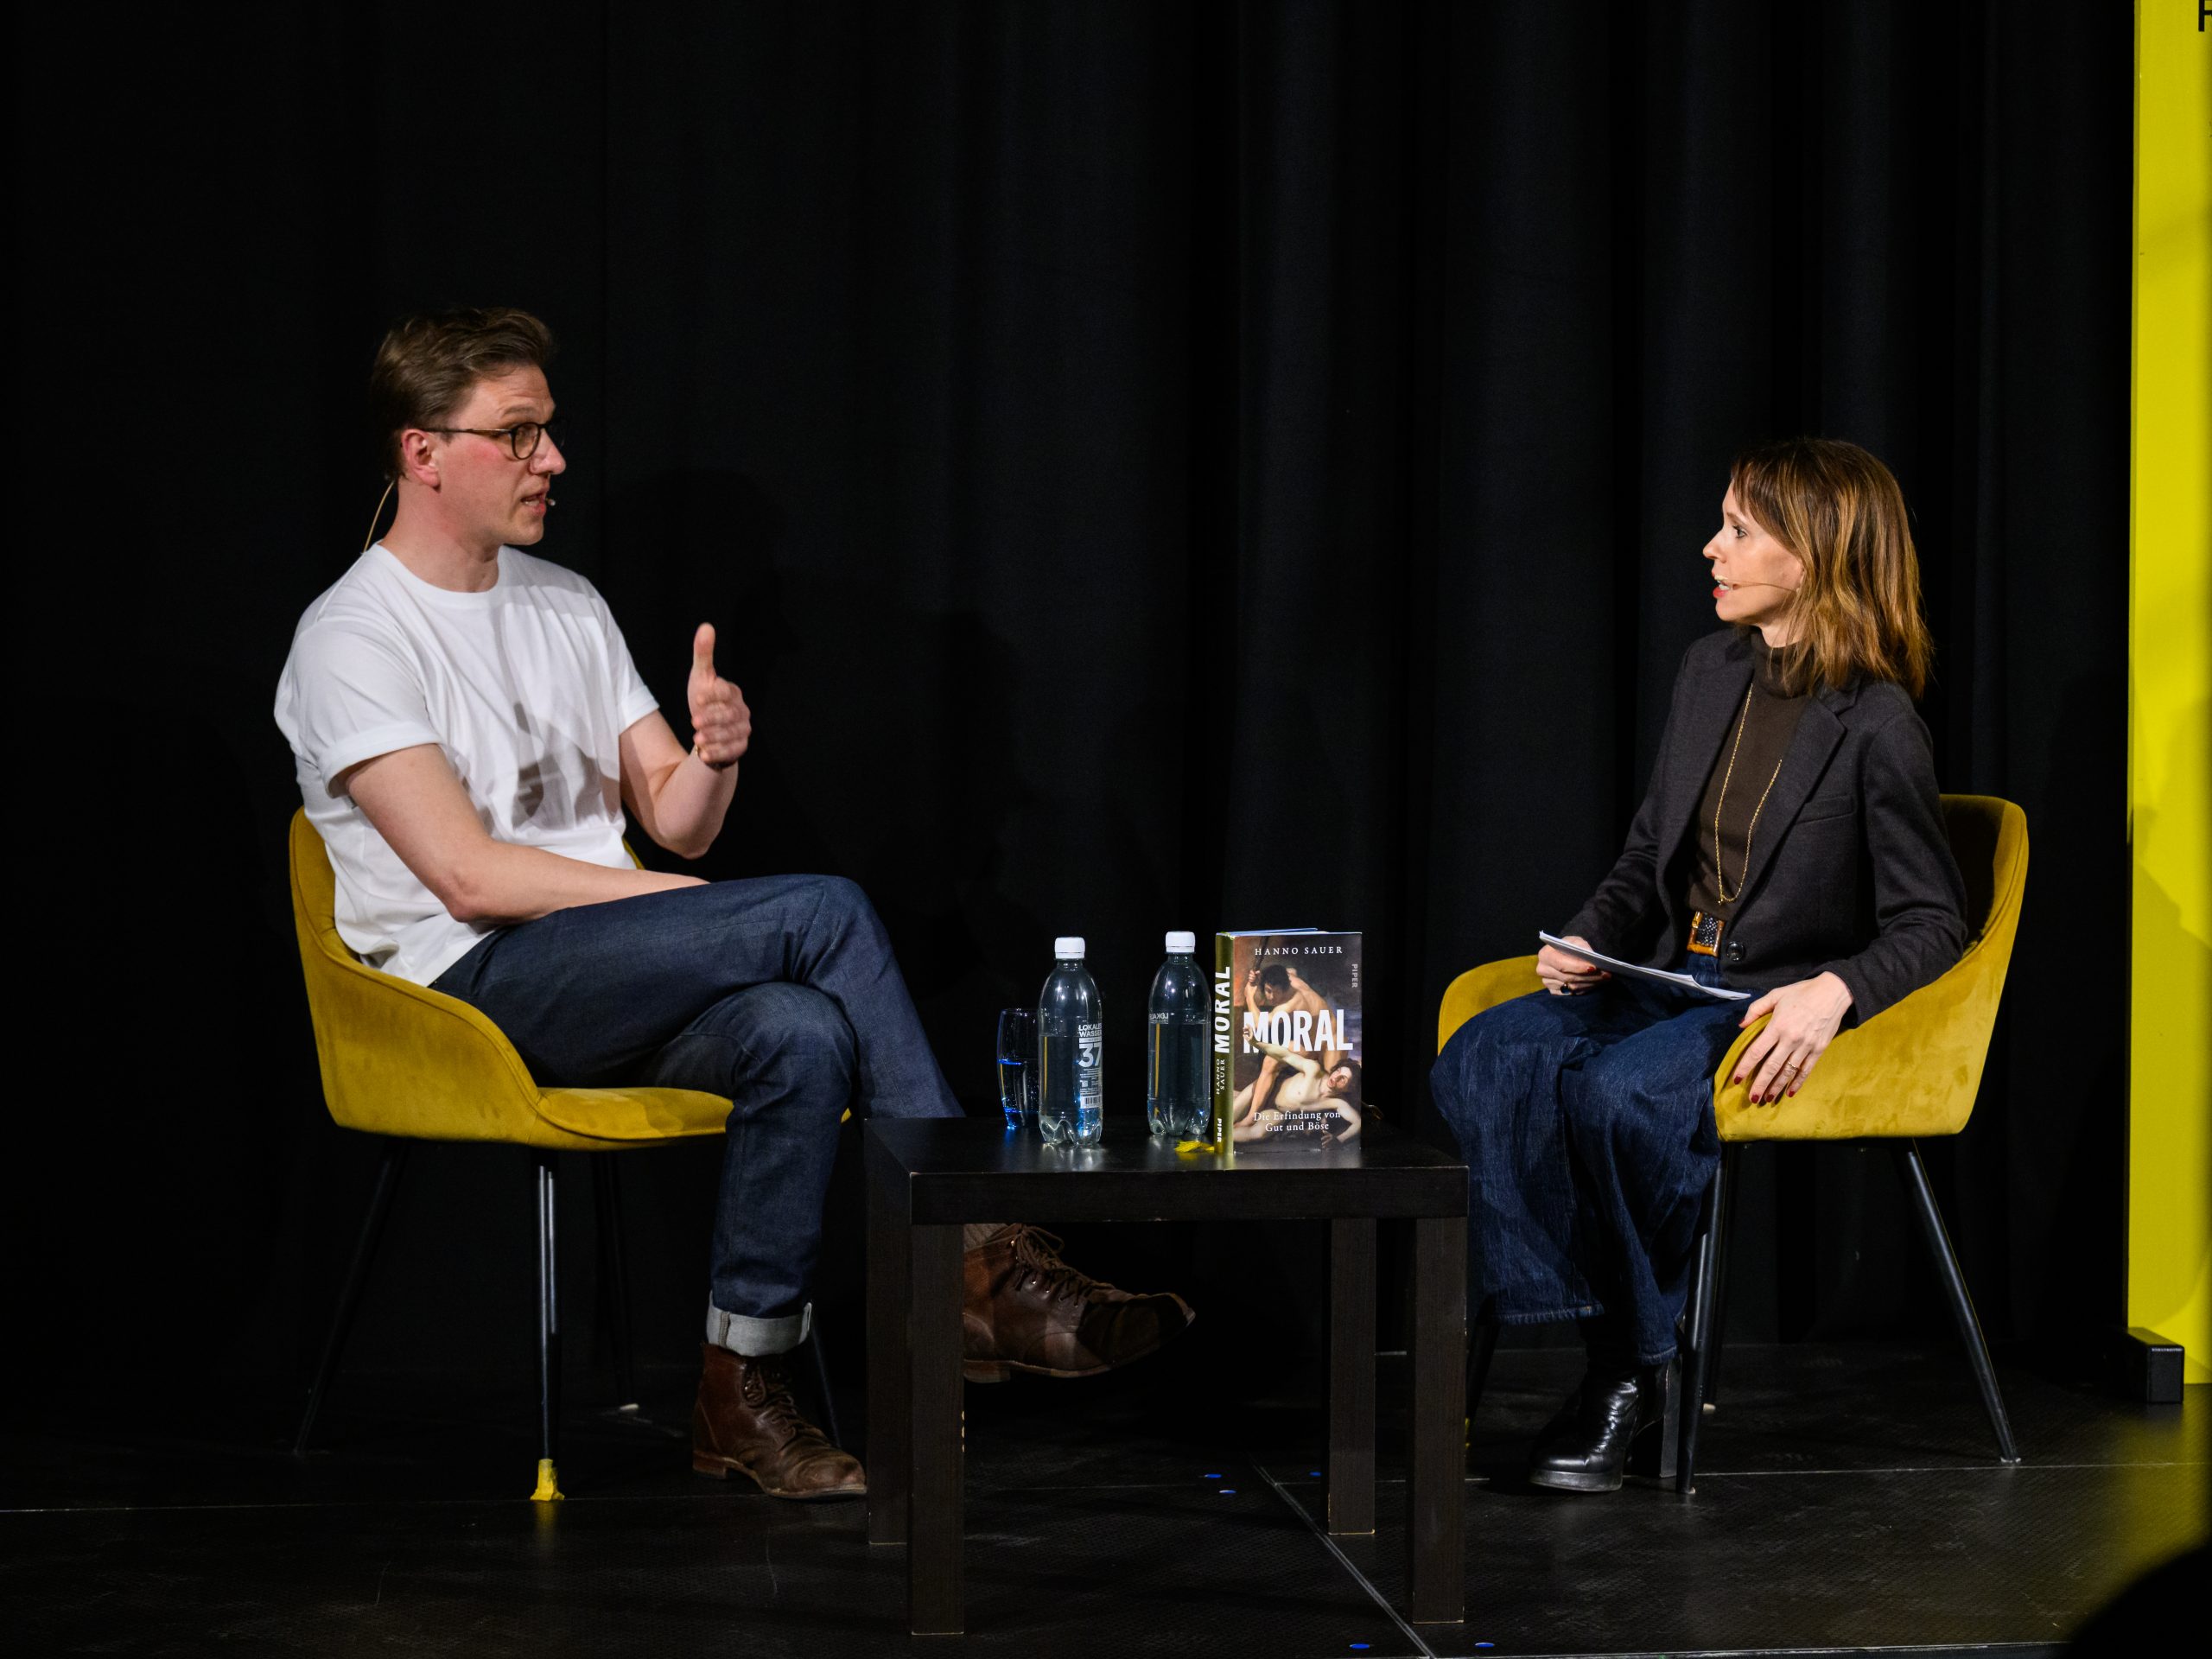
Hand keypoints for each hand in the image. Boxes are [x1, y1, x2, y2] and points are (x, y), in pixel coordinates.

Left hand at [687, 623, 750, 771]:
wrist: (708, 728)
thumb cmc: (704, 699)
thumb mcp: (700, 677)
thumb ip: (703, 654)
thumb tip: (706, 626)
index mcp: (732, 692)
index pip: (726, 692)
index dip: (713, 695)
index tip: (697, 698)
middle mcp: (741, 711)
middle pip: (730, 715)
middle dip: (712, 718)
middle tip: (694, 721)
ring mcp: (742, 729)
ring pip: (731, 734)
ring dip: (714, 737)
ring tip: (697, 739)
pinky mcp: (740, 746)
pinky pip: (732, 751)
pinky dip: (718, 753)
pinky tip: (704, 754)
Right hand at [1537, 935, 1609, 995]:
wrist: (1564, 955)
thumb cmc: (1570, 947)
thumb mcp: (1575, 941)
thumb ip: (1582, 947)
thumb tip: (1591, 958)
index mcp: (1545, 955)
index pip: (1561, 963)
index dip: (1577, 967)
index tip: (1593, 967)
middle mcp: (1543, 970)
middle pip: (1568, 977)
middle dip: (1589, 976)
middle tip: (1606, 974)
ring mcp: (1547, 983)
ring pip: (1572, 987)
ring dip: (1591, 983)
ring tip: (1604, 978)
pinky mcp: (1554, 992)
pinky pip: (1572, 993)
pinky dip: (1586, 988)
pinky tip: (1596, 983)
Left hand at [1732, 971, 1852, 1102]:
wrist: (1833, 992)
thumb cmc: (1802, 992)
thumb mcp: (1775, 995)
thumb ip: (1756, 1009)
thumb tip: (1741, 1025)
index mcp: (1778, 1026)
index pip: (1757, 1051)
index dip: (1745, 1067)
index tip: (1737, 1079)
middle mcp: (1791, 1039)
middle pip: (1771, 1067)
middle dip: (1760, 1084)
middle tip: (1752, 1098)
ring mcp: (1806, 1046)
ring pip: (1788, 1072)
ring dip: (1776, 1087)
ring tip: (1767, 1098)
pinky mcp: (1819, 1049)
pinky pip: (1806, 1070)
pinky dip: (1798, 1082)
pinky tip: (1789, 1092)